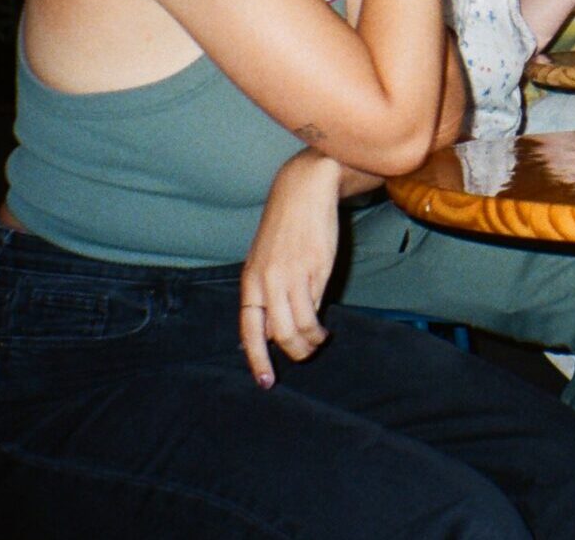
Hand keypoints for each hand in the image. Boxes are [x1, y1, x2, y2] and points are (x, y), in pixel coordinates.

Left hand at [240, 150, 344, 387]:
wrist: (303, 192)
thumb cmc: (286, 230)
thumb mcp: (267, 263)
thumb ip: (270, 295)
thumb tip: (277, 331)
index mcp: (250, 281)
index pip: (249, 330)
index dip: (257, 359)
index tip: (266, 382)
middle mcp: (267, 281)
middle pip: (278, 334)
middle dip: (295, 353)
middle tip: (307, 354)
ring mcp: (291, 275)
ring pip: (299, 325)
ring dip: (312, 341)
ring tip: (320, 339)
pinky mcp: (316, 269)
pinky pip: (316, 307)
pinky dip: (321, 323)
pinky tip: (325, 324)